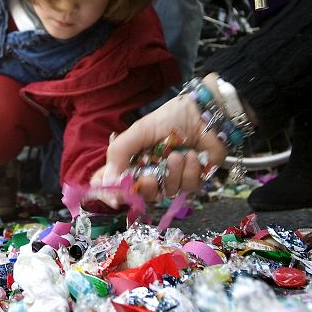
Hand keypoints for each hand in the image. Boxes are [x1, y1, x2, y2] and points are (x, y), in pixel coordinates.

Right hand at [93, 75, 228, 200]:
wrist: (203, 113)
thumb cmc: (171, 118)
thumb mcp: (140, 130)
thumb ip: (120, 152)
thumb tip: (108, 180)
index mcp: (135, 160)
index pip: (117, 184)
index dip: (113, 194)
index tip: (116, 198)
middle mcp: (152, 172)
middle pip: (143, 195)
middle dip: (147, 189)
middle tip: (151, 178)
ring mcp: (173, 177)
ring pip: (168, 192)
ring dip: (173, 173)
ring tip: (178, 154)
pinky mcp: (193, 179)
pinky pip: (188, 188)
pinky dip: (190, 172)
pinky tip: (192, 155)